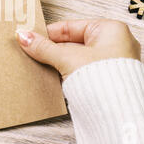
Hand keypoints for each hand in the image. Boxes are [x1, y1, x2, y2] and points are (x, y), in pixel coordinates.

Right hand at [16, 19, 140, 79]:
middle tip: (31, 49)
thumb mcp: (67, 58)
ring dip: (57, 61)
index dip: (48, 33)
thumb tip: (25, 37)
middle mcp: (115, 44)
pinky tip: (51, 74)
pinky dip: (66, 71)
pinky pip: (81, 70)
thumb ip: (44, 48)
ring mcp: (111, 64)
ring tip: (39, 62)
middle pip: (73, 42)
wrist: (118, 117)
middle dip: (51, 48)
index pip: (71, 26)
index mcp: (111, 30)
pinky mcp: (106, 80)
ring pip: (76, 57)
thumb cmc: (105, 82)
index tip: (31, 37)